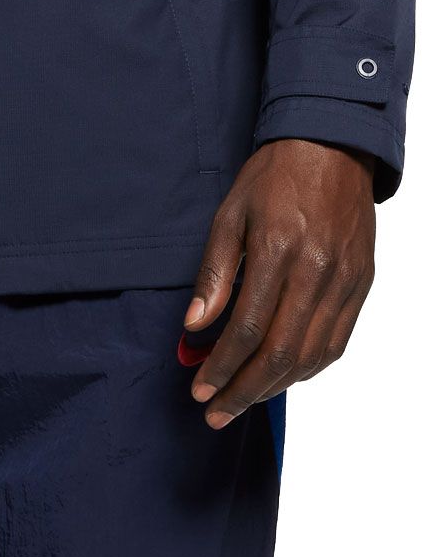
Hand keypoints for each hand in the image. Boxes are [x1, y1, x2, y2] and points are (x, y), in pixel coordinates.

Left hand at [184, 138, 375, 427]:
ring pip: (312, 355)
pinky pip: (336, 342)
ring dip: (275, 387)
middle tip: (216, 411)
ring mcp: (344, 280)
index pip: (246, 328)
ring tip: (244, 400)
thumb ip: (214, 272)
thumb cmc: (274, 176)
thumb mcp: (230, 212)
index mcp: (278, 249)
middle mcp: (316, 270)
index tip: (199, 387)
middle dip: (244, 390)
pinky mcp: (361, 283)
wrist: (331, 145)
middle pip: (280, 352)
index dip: (220, 366)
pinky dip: (308, 368)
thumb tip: (195, 326)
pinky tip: (283, 376)